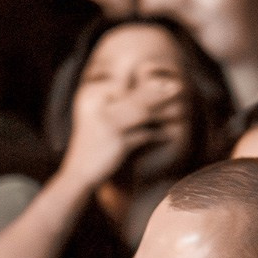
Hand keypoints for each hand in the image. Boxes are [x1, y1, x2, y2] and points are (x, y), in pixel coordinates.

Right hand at [62, 83, 185, 189]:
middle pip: (134, 96)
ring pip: (142, 112)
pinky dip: (158, 135)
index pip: (119, 85)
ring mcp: (107, 123)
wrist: (77, 174)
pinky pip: (144, 134)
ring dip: (163, 110)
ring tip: (180, 109)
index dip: (143, 85)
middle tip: (177, 87)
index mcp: (90, 98)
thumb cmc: (90, 147)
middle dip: (158, 91)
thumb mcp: (95, 120)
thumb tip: (135, 90)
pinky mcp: (117, 141)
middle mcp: (96, 106)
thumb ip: (112, 104)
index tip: (162, 83)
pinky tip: (169, 135)